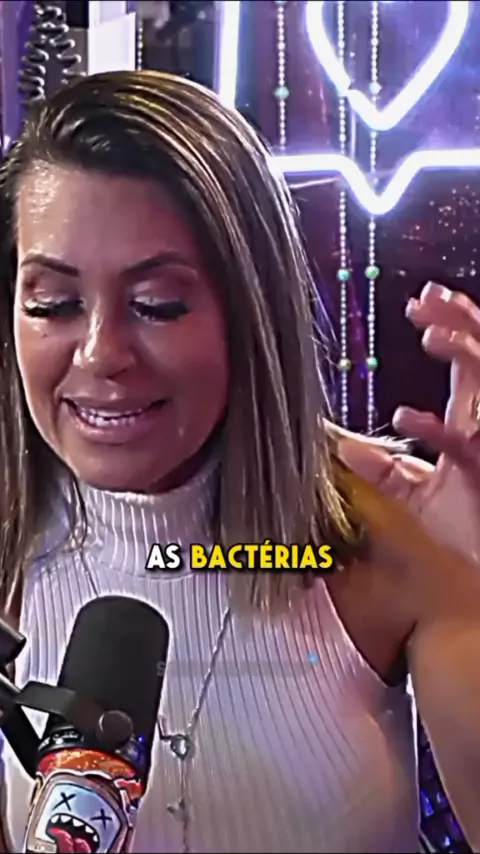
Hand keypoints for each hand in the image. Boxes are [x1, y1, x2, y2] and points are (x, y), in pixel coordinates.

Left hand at [340, 282, 479, 562]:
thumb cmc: (469, 534)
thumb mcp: (420, 497)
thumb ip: (386, 470)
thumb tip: (343, 447)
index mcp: (474, 423)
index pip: (471, 360)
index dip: (453, 324)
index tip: (423, 300)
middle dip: (461, 323)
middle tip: (426, 301)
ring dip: (466, 356)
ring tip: (432, 336)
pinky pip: (468, 445)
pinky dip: (439, 431)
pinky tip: (406, 418)